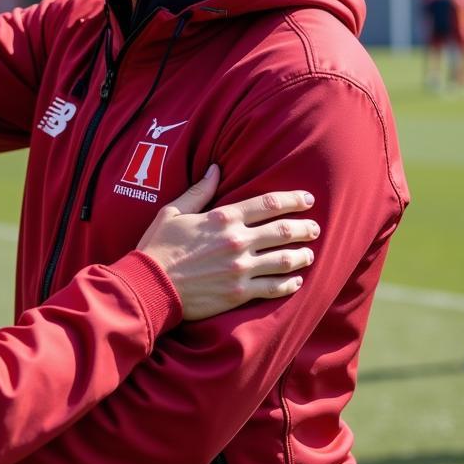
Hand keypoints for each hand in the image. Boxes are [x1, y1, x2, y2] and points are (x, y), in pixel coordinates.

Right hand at [138, 164, 318, 319]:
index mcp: (223, 218)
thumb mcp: (172, 212)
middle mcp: (237, 241)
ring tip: (309, 253)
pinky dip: (290, 283)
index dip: (293, 200)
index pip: (268, 204)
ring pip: (285, 260)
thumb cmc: (157, 247)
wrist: (149, 286)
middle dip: (305, 228)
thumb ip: (198, 192)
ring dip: (302, 255)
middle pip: (284, 231)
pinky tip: (295, 280)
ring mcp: (240, 269)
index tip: (308, 199)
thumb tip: (215, 169)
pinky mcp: (239, 293)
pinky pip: (274, 287)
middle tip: (315, 228)